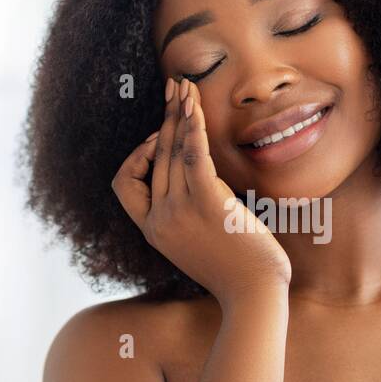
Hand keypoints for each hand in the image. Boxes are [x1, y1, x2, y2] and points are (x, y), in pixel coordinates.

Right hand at [112, 77, 292, 305]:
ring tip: (185, 87)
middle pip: (153, 157)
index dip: (137, 158)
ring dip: (178, 113)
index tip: (157, 141)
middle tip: (173, 89)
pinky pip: (192, 155)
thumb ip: (189, 216)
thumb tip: (200, 185)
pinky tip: (195, 107)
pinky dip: (192, 127)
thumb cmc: (237, 271)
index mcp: (153, 231)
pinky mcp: (207, 203)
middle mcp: (159, 220)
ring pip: (171, 151)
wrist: (255, 294)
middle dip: (163, 118)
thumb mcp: (199, 244)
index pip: (125, 185)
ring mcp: (180, 212)